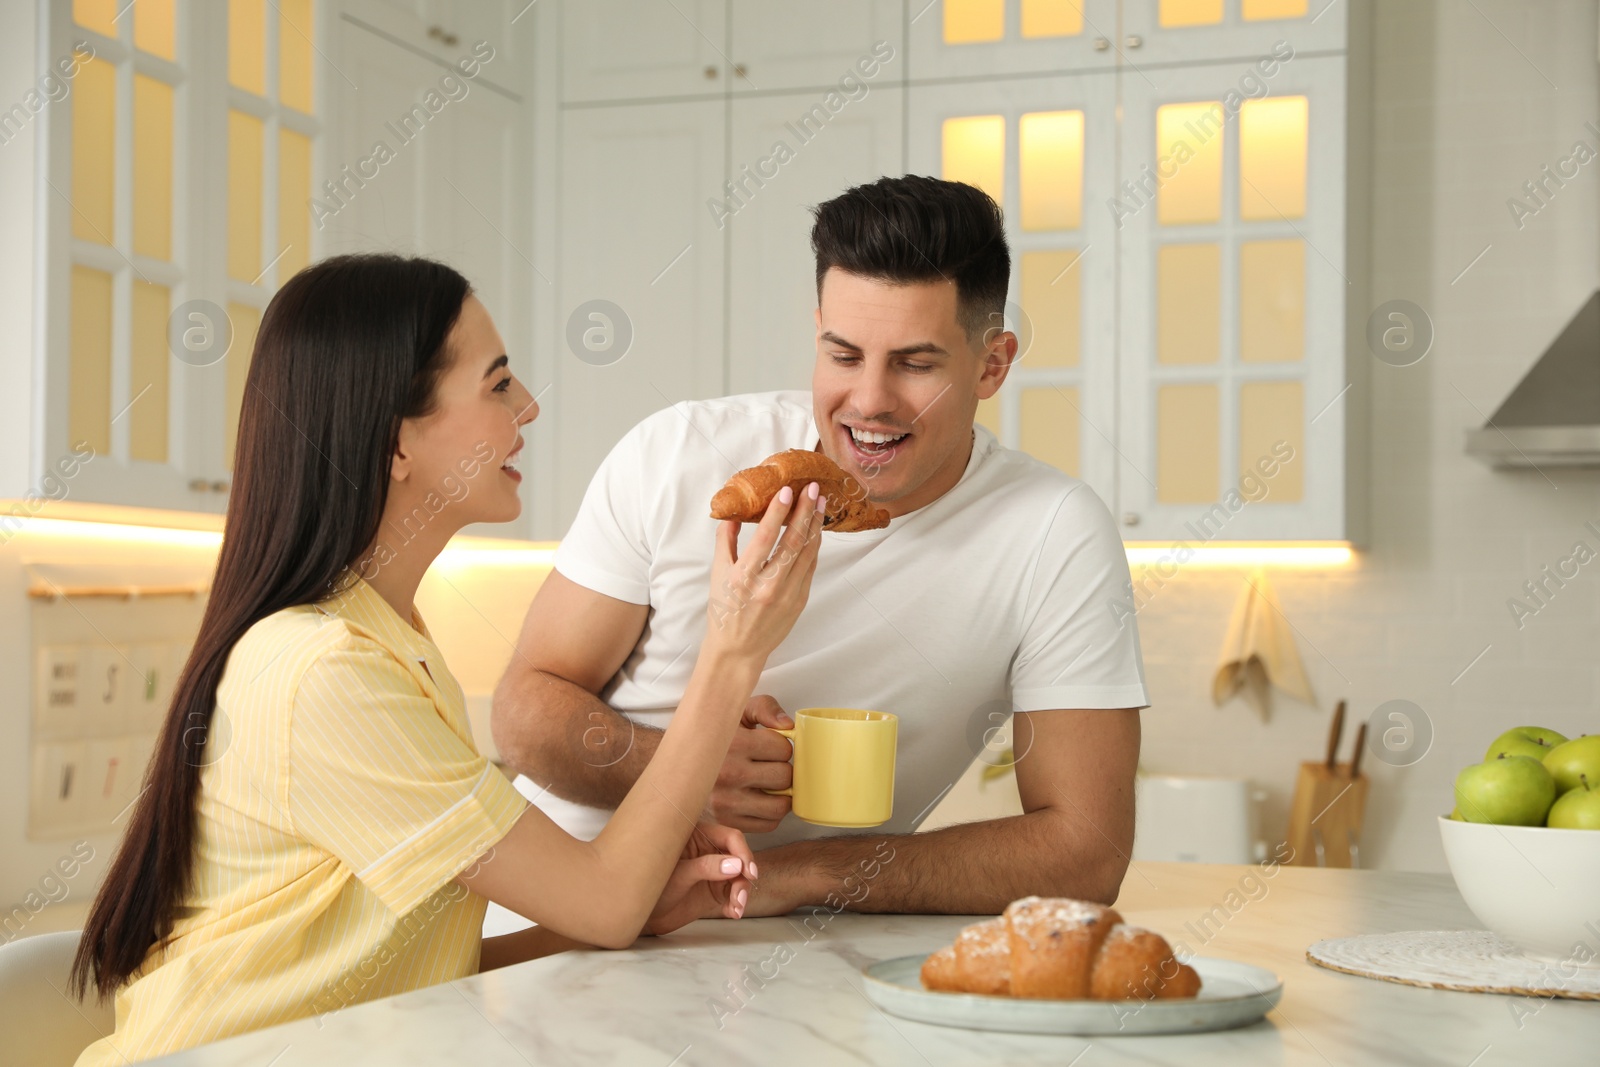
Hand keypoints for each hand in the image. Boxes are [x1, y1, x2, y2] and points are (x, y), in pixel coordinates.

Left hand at [643, 822, 756, 935]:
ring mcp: (712, 871)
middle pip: (738, 858)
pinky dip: (735, 903)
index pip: (730, 838)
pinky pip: (732, 893)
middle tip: (740, 898)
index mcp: (698, 835)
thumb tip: (735, 865)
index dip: (743, 854)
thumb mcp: (678, 874)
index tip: (748, 873)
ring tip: (736, 908)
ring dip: (742, 893)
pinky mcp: (713, 889)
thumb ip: (706, 867)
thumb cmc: (648, 885)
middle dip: (743, 878)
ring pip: (739, 877)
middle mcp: (708, 850)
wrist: (640, 913)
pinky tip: (732, 912)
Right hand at [705, 481, 823, 666]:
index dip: (777, 512)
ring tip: (820, 503)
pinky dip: (814, 546)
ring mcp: (787, 595)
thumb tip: (734, 514)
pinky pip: (810, 567)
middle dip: (805, 512)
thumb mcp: (717, 575)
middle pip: (793, 542)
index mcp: (743, 577)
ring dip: (815, 525)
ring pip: (808, 553)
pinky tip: (816, 530)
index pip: (764, 538)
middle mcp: (768, 586)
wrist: (739, 650)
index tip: (787, 491)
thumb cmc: (725, 611)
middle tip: (812, 489)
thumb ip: (725, 542)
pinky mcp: (800, 601)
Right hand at [709, 696, 795, 832]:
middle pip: (784, 777)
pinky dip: (770, 813)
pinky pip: (769, 824)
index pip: (783, 749)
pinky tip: (759, 799)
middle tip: (770, 765)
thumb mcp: (735, 715)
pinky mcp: (727, 821)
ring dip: (781, 795)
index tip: (771, 747)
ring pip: (780, 805)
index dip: (782, 747)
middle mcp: (728, 774)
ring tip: (769, 784)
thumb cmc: (713, 740)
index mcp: (733, 743)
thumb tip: (788, 725)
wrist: (678, 767)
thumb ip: (765, 709)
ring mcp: (727, 802)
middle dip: (782, 769)